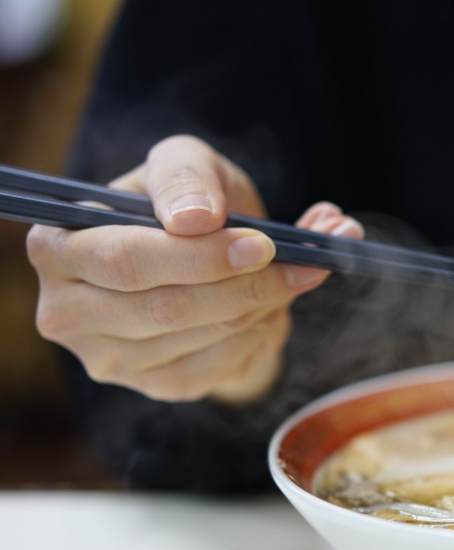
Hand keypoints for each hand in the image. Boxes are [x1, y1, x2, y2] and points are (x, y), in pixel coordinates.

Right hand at [26, 135, 361, 403]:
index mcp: (57, 246)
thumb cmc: (189, 205)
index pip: (123, 259)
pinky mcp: (153, 385)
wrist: (216, 259)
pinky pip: (216, 366)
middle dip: (243, 285)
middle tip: (300, 265)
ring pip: (199, 337)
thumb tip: (195, 217)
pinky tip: (267, 307)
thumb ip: (186, 176)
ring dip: (260, 306)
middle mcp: (67, 310)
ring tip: (291, 276)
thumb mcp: (187, 164)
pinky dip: (256, 333)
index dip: (199, 256)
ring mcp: (107, 358)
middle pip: (163, 308)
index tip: (261, 244)